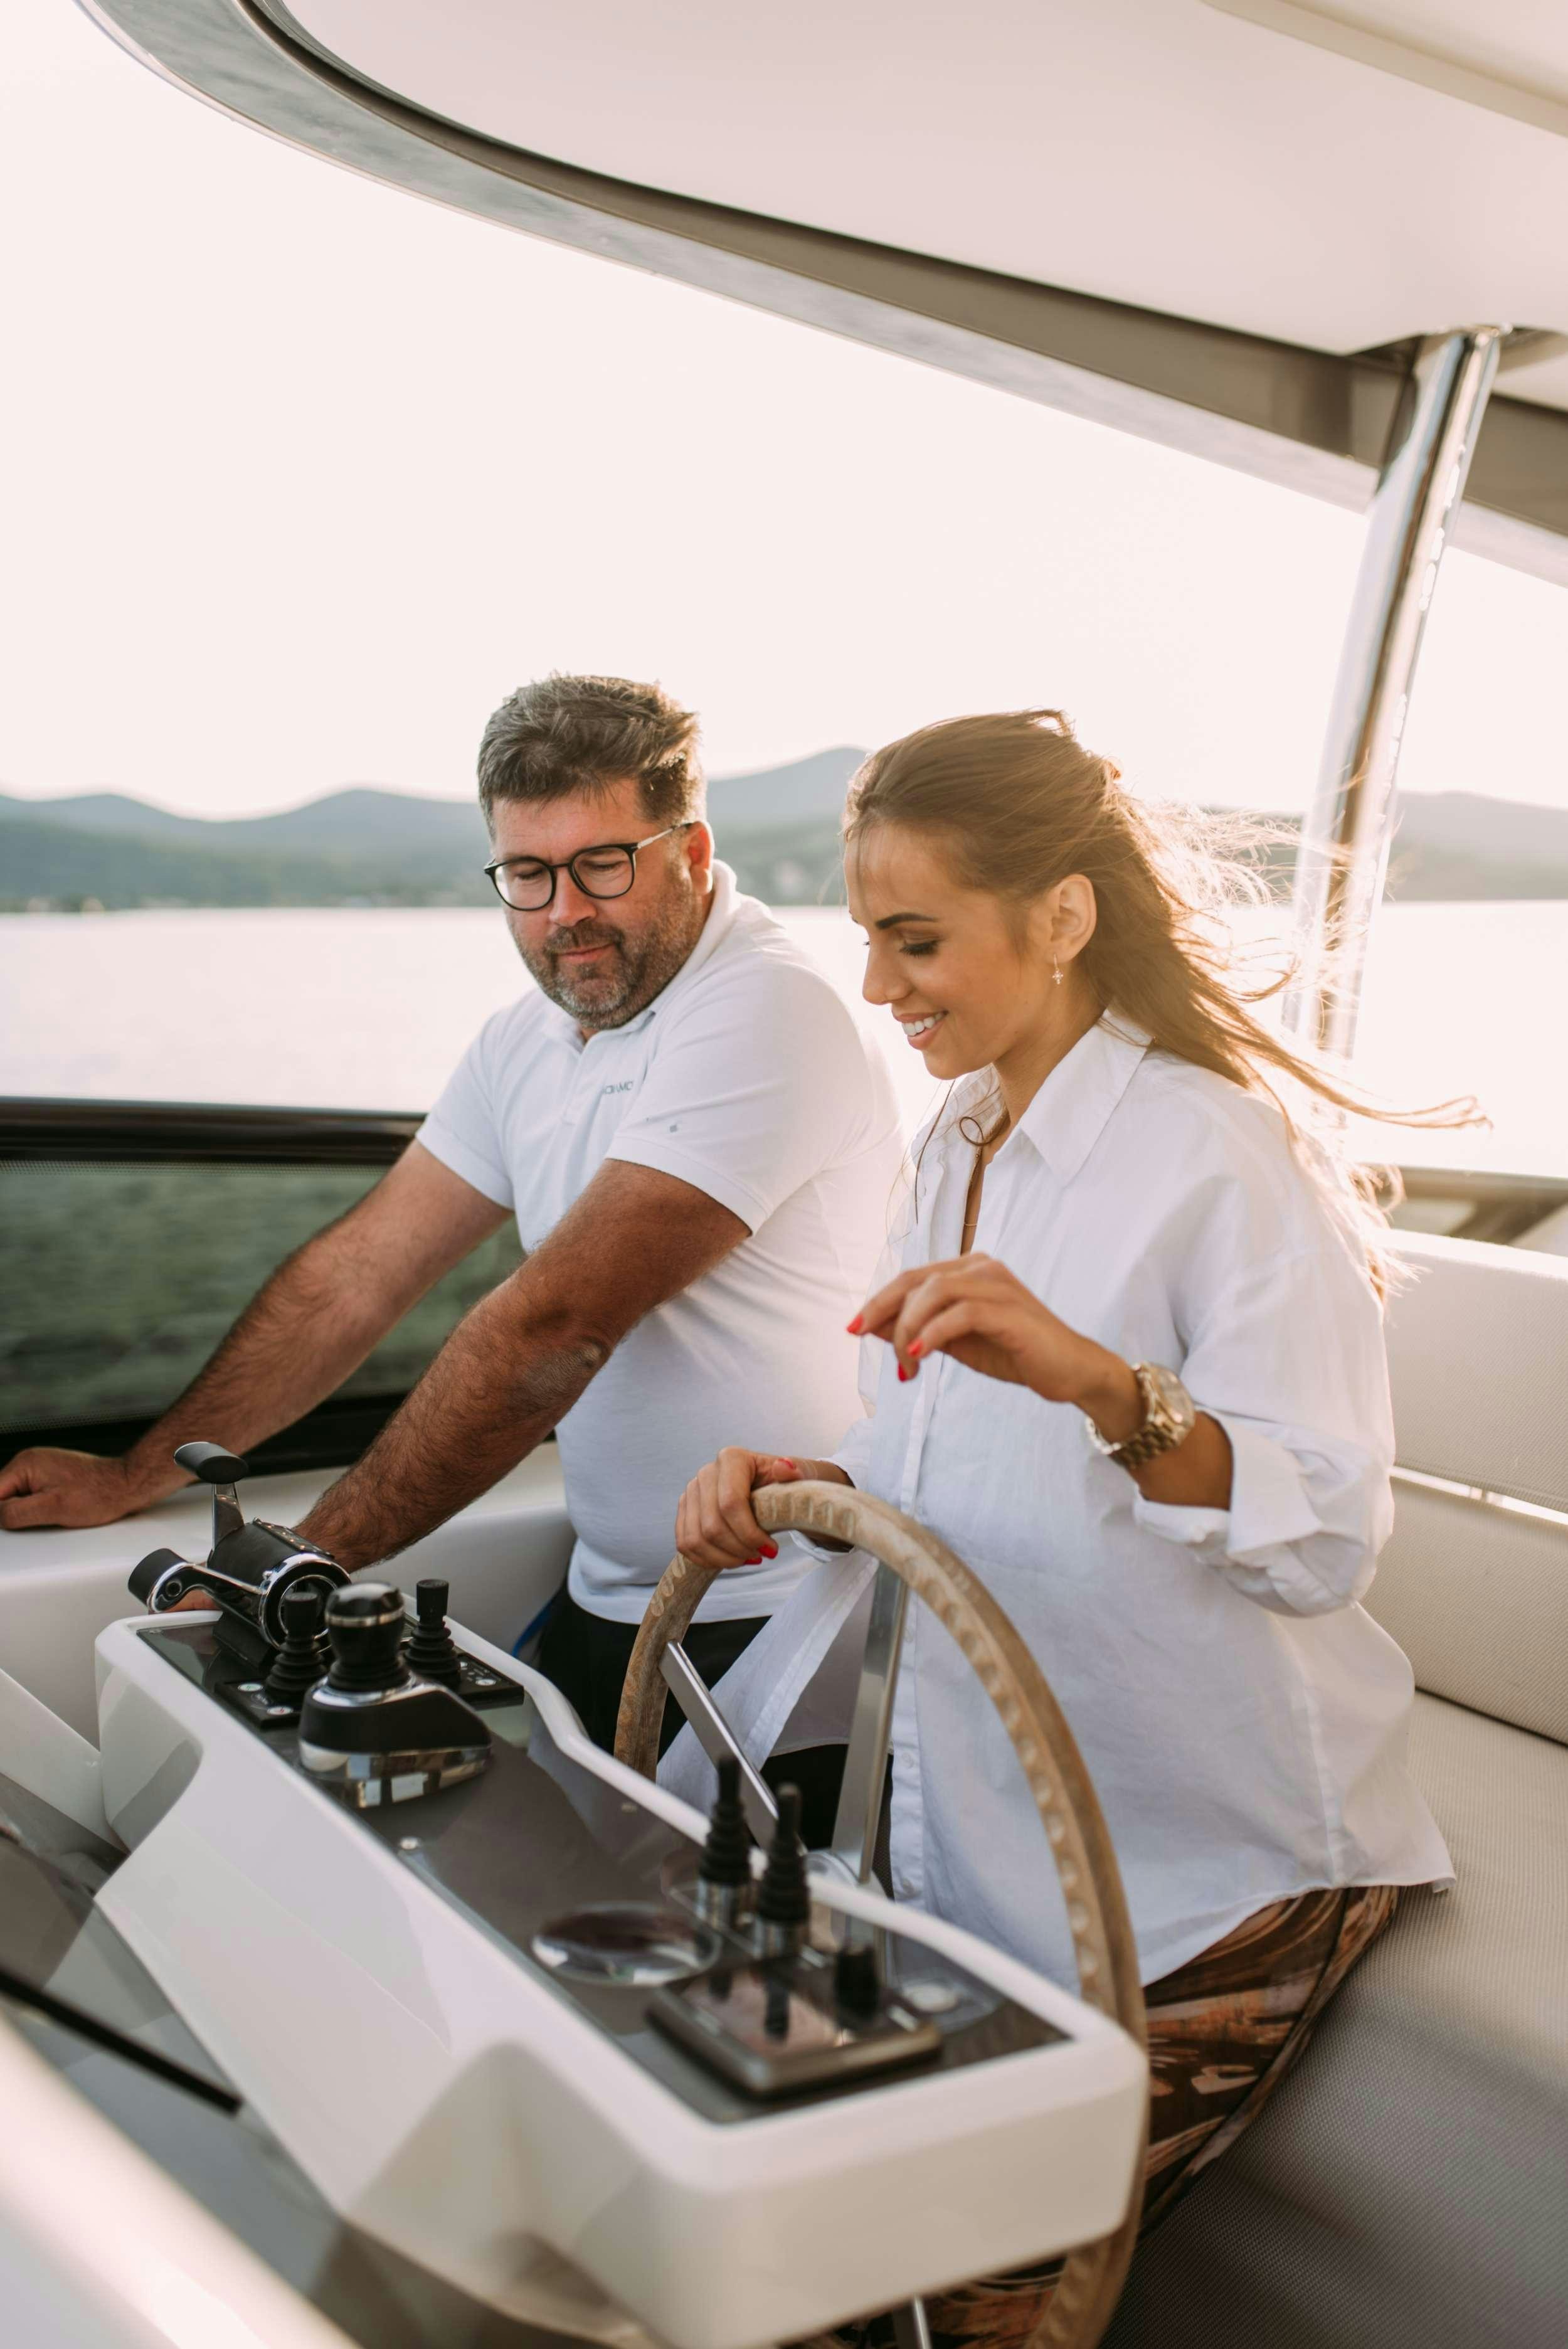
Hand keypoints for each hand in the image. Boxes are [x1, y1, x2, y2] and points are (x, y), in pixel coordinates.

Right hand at [0, 1447, 169, 1533]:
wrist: (127, 1486)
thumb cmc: (98, 1495)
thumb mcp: (51, 1509)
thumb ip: (15, 1512)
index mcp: (26, 1464)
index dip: (0, 1514)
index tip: (11, 1526)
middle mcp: (31, 1462)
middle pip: (3, 1495)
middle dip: (13, 1512)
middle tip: (38, 1521)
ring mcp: (42, 1468)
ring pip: (18, 1497)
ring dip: (27, 1511)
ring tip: (52, 1514)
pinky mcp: (52, 1477)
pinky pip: (33, 1495)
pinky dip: (38, 1507)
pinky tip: (55, 1512)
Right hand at [675, 1448, 847, 1572]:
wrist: (772, 1489)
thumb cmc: (788, 1483)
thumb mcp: (802, 1474)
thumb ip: (798, 1470)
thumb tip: (784, 1467)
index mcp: (732, 1459)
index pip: (731, 1503)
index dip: (749, 1534)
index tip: (772, 1549)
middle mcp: (706, 1473)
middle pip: (712, 1525)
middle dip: (738, 1549)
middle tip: (760, 1556)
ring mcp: (692, 1492)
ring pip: (695, 1538)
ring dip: (722, 1558)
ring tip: (746, 1559)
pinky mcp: (685, 1511)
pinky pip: (685, 1544)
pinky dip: (707, 1559)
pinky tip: (729, 1559)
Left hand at [851, 1254, 1141, 1429]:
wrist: (1071, 1371)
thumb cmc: (1016, 1353)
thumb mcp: (958, 1341)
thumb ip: (922, 1329)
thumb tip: (873, 1326)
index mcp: (970, 1270)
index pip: (913, 1278)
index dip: (879, 1301)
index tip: (854, 1328)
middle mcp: (982, 1267)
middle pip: (916, 1280)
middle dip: (881, 1308)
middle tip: (858, 1335)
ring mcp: (997, 1285)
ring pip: (934, 1293)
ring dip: (907, 1329)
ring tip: (906, 1365)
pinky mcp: (1009, 1310)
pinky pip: (960, 1314)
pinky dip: (932, 1334)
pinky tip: (918, 1356)